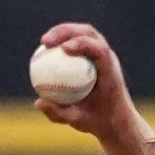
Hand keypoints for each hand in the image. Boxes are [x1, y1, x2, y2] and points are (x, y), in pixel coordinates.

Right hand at [33, 23, 133, 144]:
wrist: (116, 120)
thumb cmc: (99, 122)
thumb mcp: (79, 122)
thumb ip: (60, 113)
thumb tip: (37, 102)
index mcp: (111, 72)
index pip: (99, 50)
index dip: (82, 44)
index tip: (63, 48)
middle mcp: (108, 59)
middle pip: (89, 33)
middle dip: (66, 32)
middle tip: (46, 42)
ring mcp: (102, 54)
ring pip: (82, 33)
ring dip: (62, 32)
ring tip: (44, 42)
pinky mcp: (94, 55)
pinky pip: (77, 43)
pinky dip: (62, 42)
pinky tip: (46, 50)